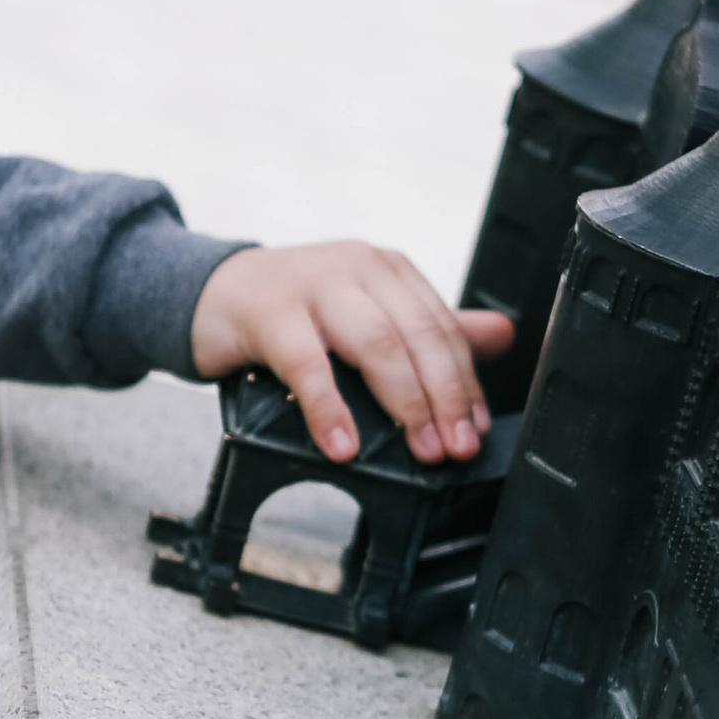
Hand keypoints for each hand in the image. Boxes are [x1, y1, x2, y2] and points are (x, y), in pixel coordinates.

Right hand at [192, 244, 512, 465]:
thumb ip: (432, 327)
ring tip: (419, 450)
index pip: (442, 329)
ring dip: (404, 403)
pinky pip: (307, 365)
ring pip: (375, 344)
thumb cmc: (295, 309)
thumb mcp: (367, 312)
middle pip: (417, 336)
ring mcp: (314, 284)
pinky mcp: (270, 310)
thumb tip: (504, 335)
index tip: (474, 431)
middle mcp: (358, 268)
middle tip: (454, 448)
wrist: (213, 293)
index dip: (465, 383)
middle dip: (444, 398)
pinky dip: (331, 409)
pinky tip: (343, 445)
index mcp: (388, 270)